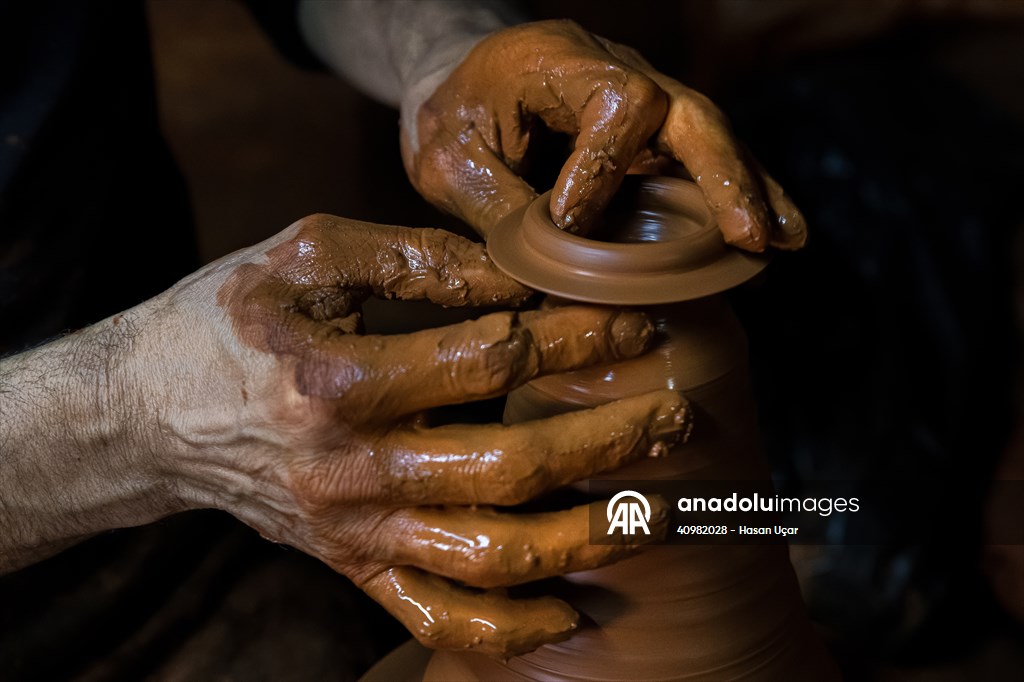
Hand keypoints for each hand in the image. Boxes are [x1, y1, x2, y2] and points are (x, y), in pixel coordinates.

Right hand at [125, 215, 687, 655]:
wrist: (144, 412)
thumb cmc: (226, 322)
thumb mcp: (305, 256)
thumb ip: (414, 260)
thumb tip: (518, 270)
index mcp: (339, 380)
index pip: (490, 359)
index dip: (576, 336)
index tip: (637, 317)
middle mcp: (351, 469)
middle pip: (510, 467)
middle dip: (611, 440)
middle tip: (679, 412)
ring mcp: (355, 530)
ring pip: (491, 556)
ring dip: (589, 536)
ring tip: (660, 507)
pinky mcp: (351, 566)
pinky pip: (437, 616)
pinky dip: (508, 629)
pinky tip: (571, 608)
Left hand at [400, 19, 805, 251]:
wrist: (463, 81)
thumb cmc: (452, 116)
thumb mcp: (449, 163)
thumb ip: (497, 211)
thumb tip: (545, 282)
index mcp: (555, 62)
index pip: (614, 101)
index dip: (604, 165)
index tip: (573, 222)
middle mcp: (615, 70)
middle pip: (689, 113)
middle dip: (722, 176)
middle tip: (746, 234)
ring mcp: (643, 98)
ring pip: (710, 137)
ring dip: (749, 190)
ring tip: (783, 242)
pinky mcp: (652, 134)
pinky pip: (702, 159)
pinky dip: (738, 195)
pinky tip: (773, 236)